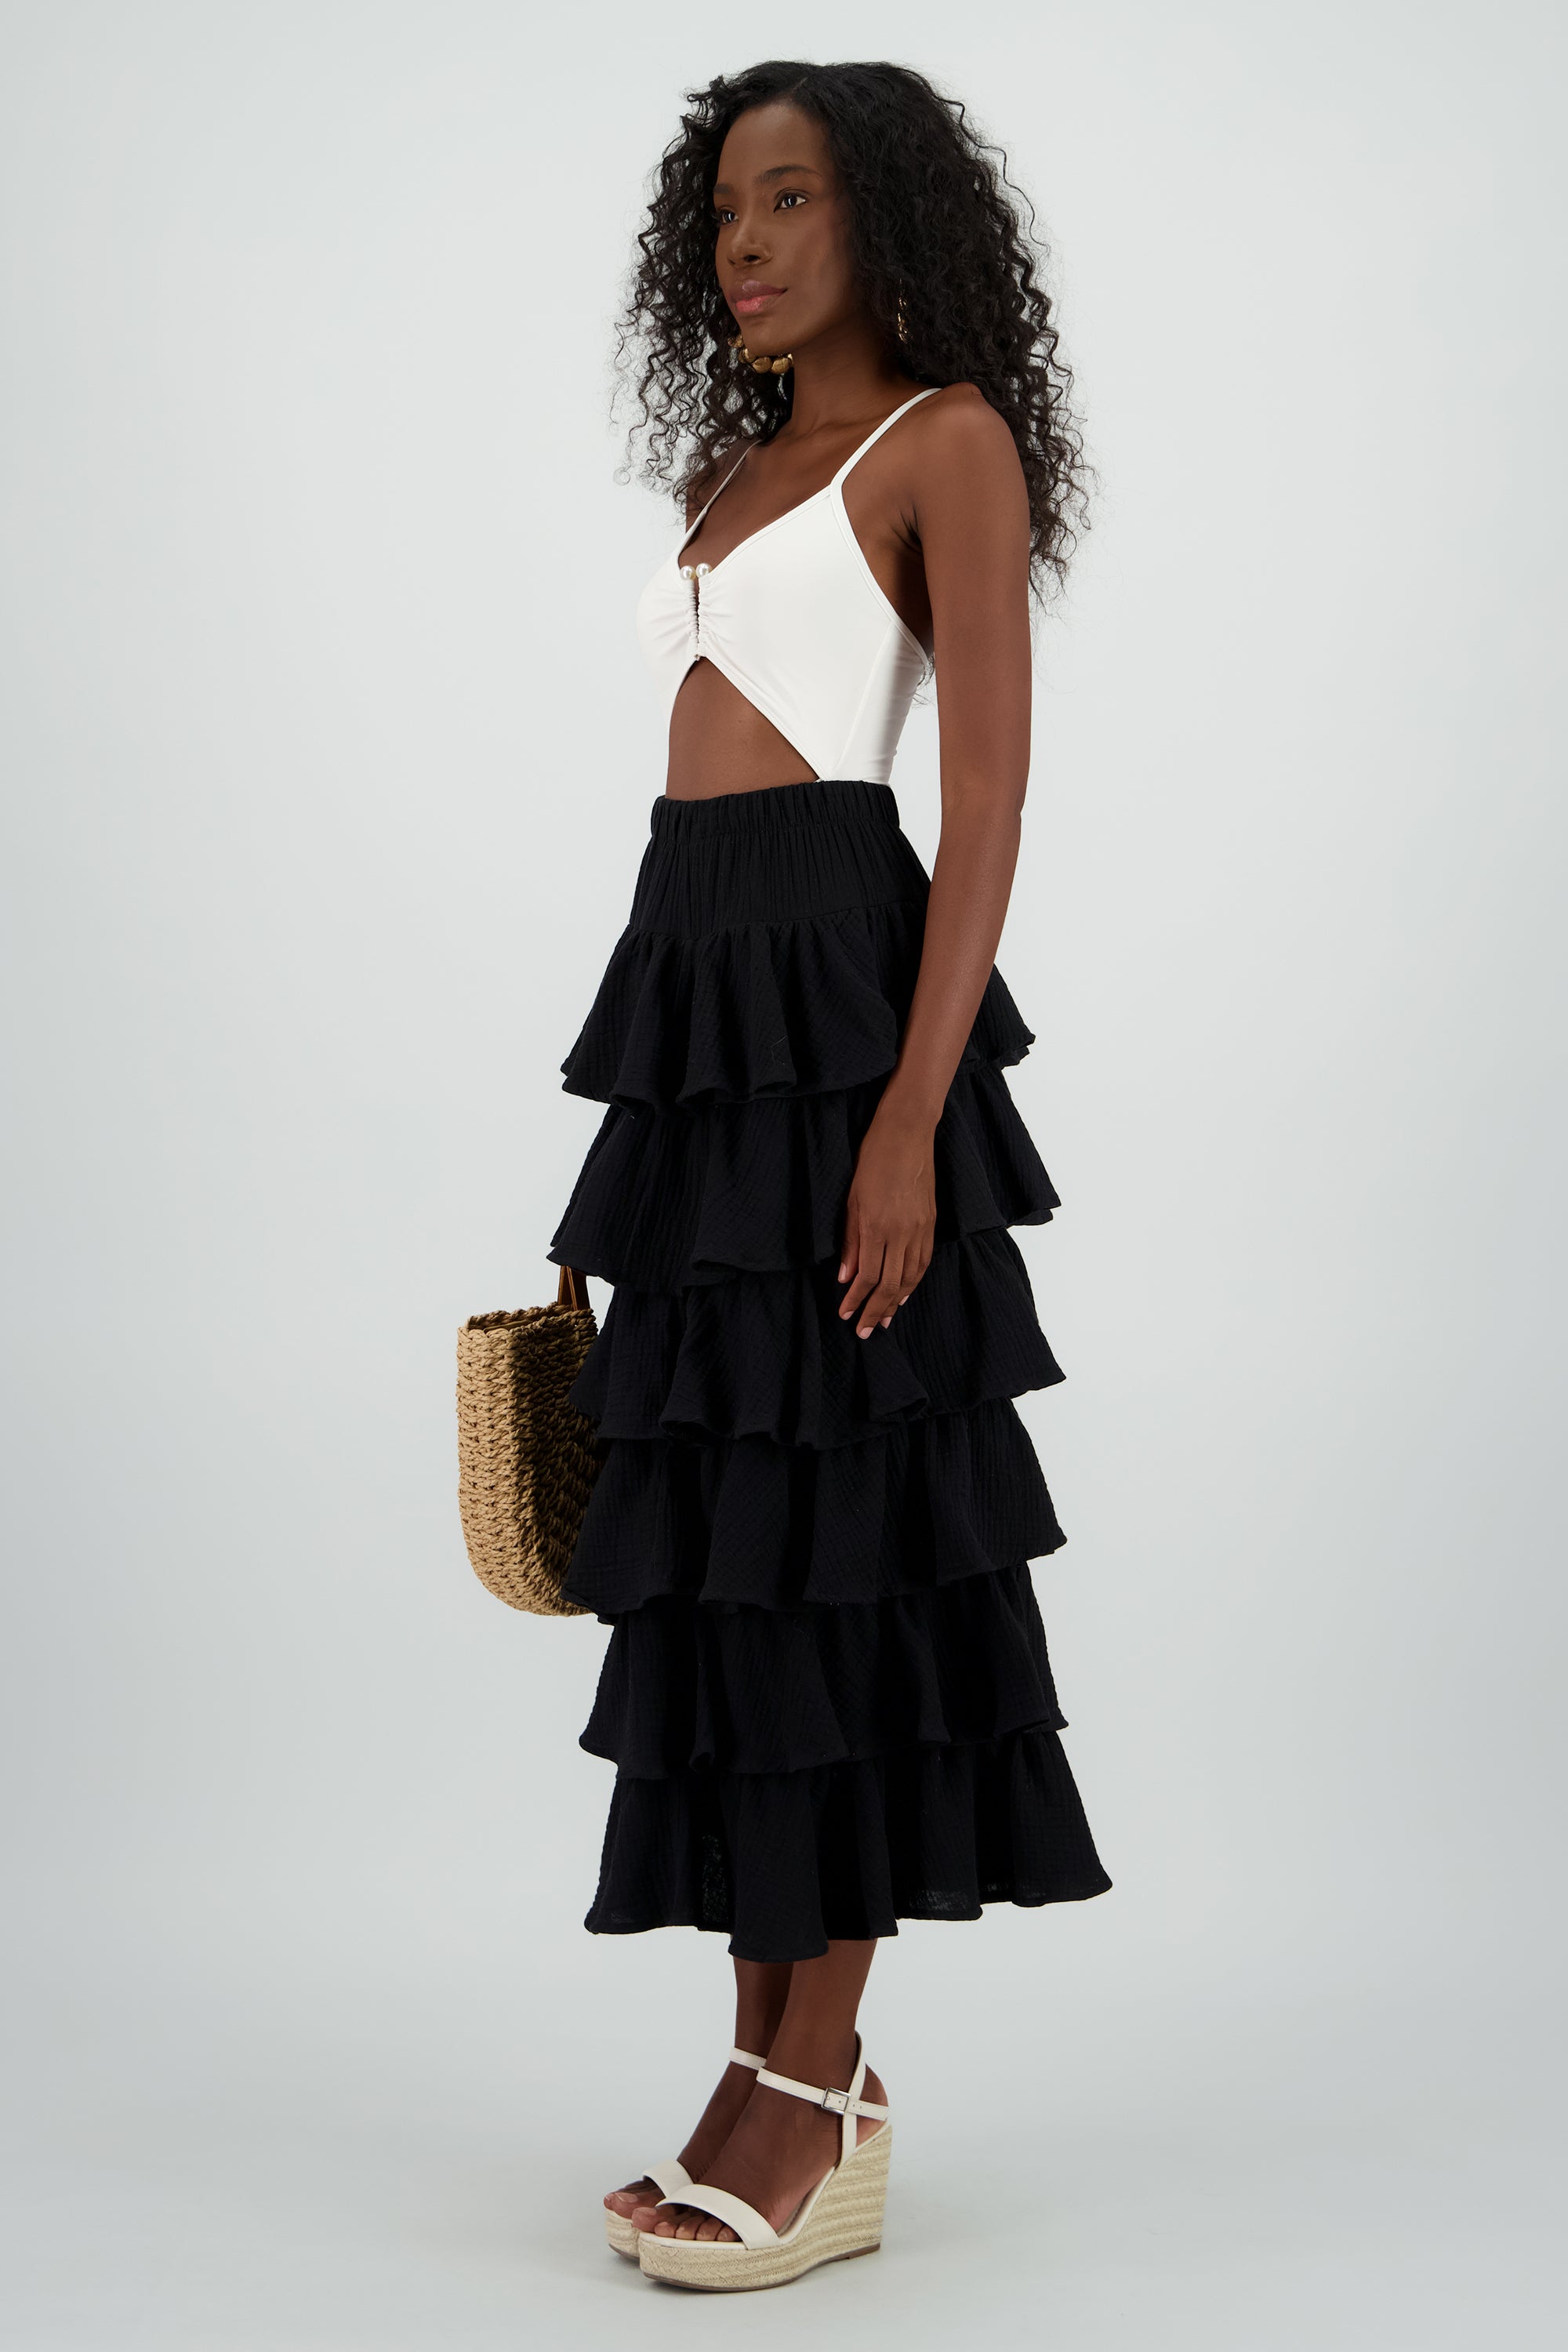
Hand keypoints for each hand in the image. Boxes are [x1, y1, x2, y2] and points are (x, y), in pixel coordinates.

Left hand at [837, 1104, 936, 1337]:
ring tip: (885, 1320)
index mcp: (877, 1227)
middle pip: (890, 1284)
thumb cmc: (873, 1160)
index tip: (845, 1315)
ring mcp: (920, 1229)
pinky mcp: (931, 1222)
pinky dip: (914, 1282)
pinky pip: (923, 1262)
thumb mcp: (851, 1200)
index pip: (867, 1277)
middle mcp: (901, 1233)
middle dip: (876, 1310)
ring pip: (910, 1277)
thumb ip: (850, 1241)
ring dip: (896, 1302)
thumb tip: (845, 1276)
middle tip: (865, 1331)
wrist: (907, 1133)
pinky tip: (905, 1294)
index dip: (856, 1300)